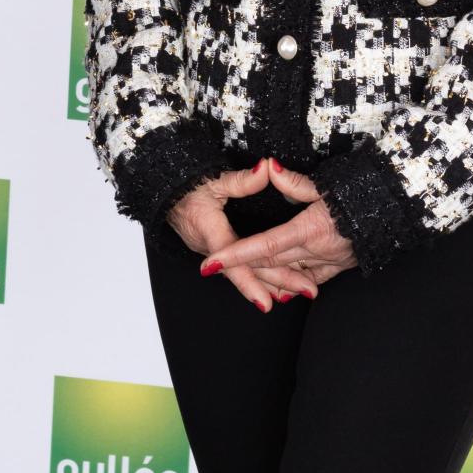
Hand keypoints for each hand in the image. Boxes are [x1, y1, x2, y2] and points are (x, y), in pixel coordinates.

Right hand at [167, 160, 318, 311]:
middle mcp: (209, 246)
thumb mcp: (213, 178)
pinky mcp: (214, 249)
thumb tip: (267, 169)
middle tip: (308, 291)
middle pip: (246, 270)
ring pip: (243, 272)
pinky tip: (274, 285)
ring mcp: (211, 251)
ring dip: (269, 283)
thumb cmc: (186, 184)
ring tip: (298, 294)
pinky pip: (236, 268)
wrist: (164, 191)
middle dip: (276, 284)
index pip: (231, 257)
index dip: (248, 281)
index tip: (266, 303)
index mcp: (209, 229)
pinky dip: (256, 276)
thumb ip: (242, 179)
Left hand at [202, 160, 357, 301]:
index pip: (264, 246)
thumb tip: (267, 167)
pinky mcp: (339, 267)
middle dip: (241, 267)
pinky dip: (294, 285)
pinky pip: (311, 280)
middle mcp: (316, 251)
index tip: (211, 262)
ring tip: (238, 277)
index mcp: (309, 229)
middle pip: (271, 263)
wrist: (393, 211)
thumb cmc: (357, 194)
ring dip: (264, 279)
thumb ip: (292, 181)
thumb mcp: (324, 184)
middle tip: (213, 267)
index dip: (236, 255)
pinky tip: (282, 291)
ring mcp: (328, 262)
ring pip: (288, 276)